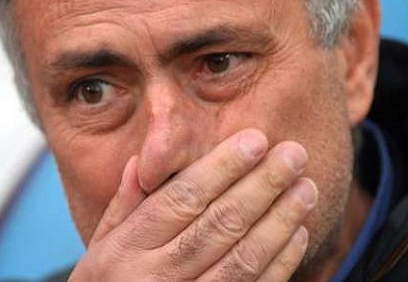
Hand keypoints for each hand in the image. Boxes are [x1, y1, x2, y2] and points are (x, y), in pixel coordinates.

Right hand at [68, 129, 317, 280]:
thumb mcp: (100, 247)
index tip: (256, 139)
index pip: (183, 198)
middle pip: (220, 223)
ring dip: (280, 220)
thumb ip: (123, 206)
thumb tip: (142, 161)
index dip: (222, 167)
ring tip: (306, 188)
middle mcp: (158, 275)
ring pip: (243, 257)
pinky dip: (280, 262)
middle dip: (262, 185)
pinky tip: (298, 232)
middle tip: (294, 154)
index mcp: (129, 247)